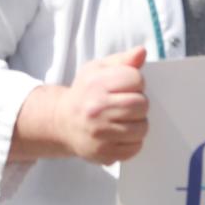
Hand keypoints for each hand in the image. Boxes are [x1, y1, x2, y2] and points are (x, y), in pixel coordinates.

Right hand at [53, 49, 148, 163]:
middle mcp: (96, 109)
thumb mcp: (97, 70)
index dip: (136, 82)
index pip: (136, 79)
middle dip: (139, 104)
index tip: (128, 86)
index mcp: (96, 84)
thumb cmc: (85, 93)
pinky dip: (133, 141)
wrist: (62, 122)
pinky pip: (135, 147)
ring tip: (124, 119)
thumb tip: (141, 52)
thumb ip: (122, 60)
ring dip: (138, 123)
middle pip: (141, 104)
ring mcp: (100, 133)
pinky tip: (121, 134)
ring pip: (141, 128)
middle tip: (128, 104)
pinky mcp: (104, 153)